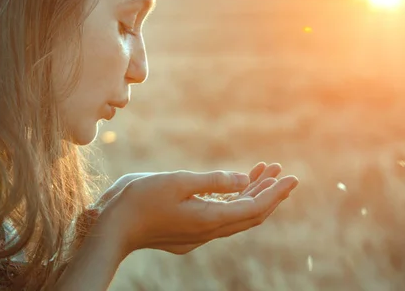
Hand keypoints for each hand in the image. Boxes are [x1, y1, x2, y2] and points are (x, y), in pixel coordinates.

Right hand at [97, 167, 298, 255]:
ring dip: (251, 194)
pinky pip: (222, 216)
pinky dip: (234, 200)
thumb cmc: (139, 200)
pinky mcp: (189, 231)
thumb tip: (243, 179)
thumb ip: (213, 181)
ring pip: (236, 215)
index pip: (254, 208)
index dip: (275, 193)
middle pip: (250, 215)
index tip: (292, 177)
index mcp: (209, 219)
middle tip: (281, 171)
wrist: (112, 228)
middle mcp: (208, 231)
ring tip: (263, 170)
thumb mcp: (177, 182)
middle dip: (269, 193)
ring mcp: (198, 234)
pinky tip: (234, 185)